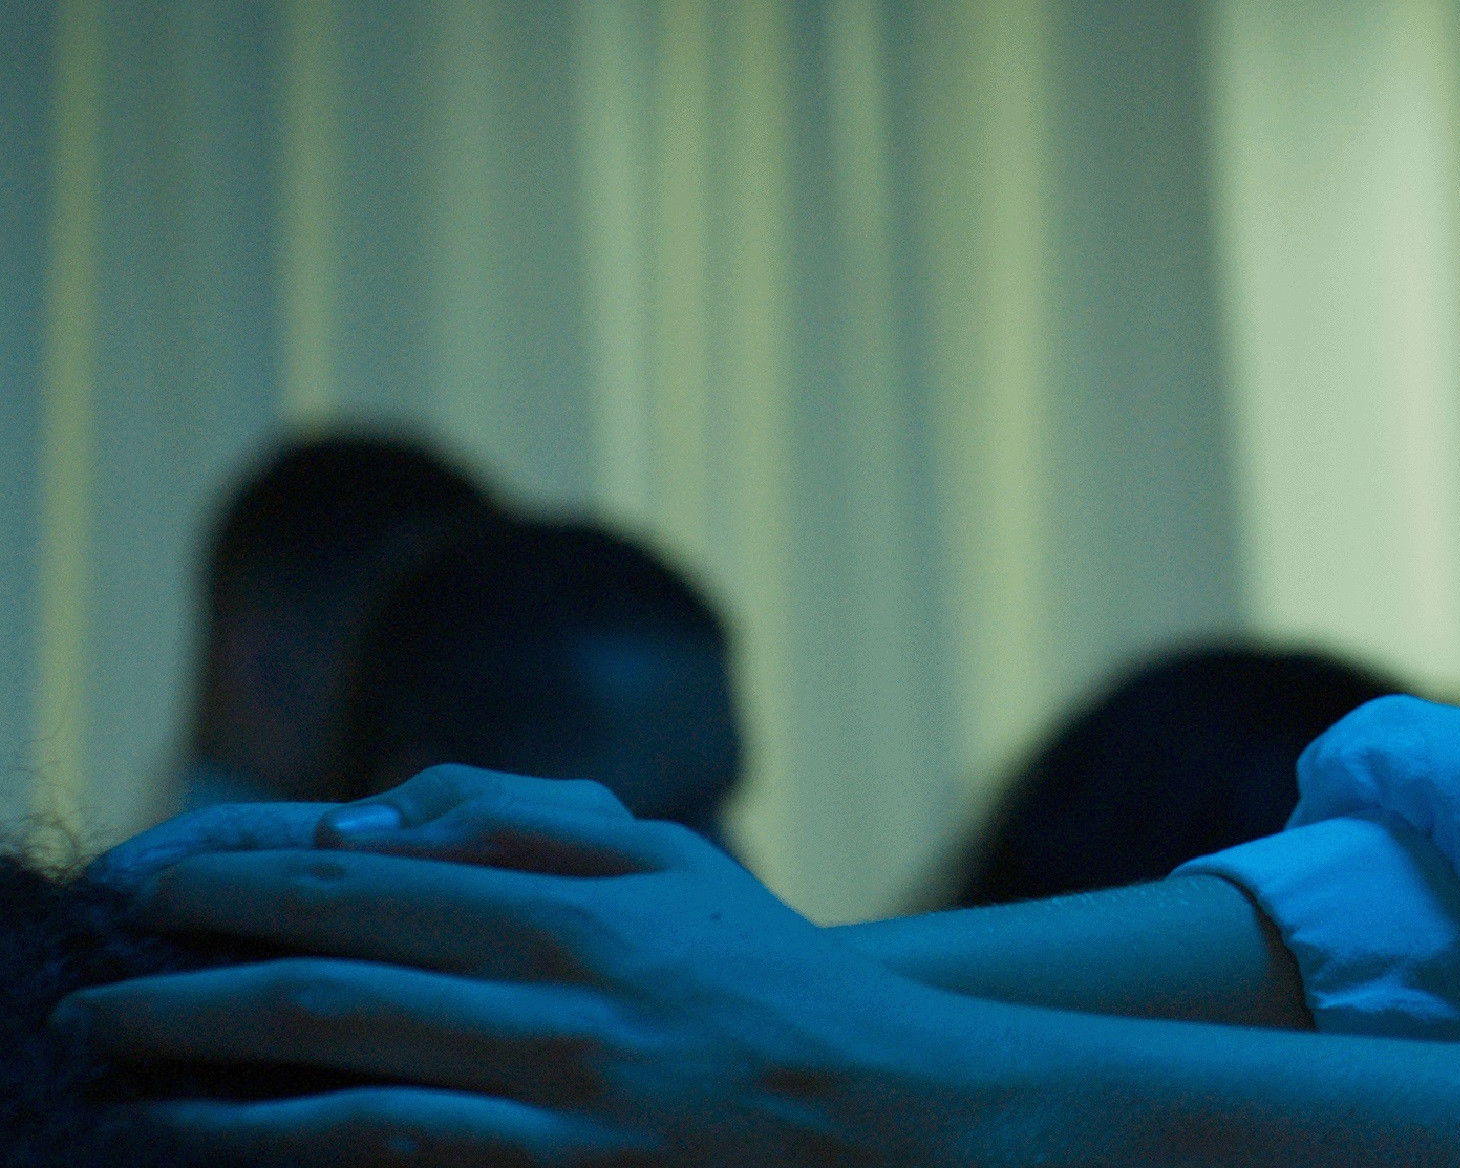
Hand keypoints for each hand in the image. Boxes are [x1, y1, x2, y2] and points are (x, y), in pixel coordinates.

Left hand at [62, 768, 1022, 1166]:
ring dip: (214, 1095)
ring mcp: (555, 1110)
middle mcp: (557, 1007)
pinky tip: (232, 1149)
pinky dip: (297, 1160)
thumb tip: (380, 817)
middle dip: (189, 989)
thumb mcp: (669, 855)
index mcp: (579, 908)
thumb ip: (531, 816)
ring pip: (342, 1102)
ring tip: (126, 1086)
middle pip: (330, 991)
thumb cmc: (762, 967)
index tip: (146, 885)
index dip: (237, 882)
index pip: (366, 881)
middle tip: (93, 996)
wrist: (878, 1102)